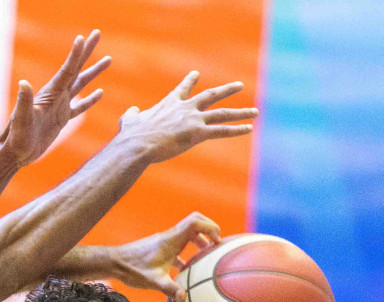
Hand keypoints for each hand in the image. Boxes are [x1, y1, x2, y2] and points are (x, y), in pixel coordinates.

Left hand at [0, 31, 109, 166]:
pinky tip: (100, 92)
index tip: (84, 37)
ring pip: (81, 84)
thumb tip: (23, 83)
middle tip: (97, 33)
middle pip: (76, 69)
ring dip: (94, 72)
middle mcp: (56, 96)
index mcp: (50, 93)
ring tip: (108, 59)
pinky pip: (80, 107)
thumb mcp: (21, 119)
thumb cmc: (16, 137)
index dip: (75, 54)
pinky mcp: (61, 120)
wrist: (14, 152)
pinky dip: (90, 100)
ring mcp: (59, 107)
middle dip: (87, 51)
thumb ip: (24, 101)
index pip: (67, 70)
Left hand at [109, 213, 221, 301]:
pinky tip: (187, 270)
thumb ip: (169, 289)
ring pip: (187, 234)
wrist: (114, 263)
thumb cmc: (132, 269)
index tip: (217, 243)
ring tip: (206, 257)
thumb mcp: (153, 281)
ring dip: (199, 242)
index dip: (211, 227)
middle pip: (195, 222)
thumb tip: (184, 298)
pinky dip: (187, 253)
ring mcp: (164, 242)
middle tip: (216, 245)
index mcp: (172, 239)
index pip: (196, 222)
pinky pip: (179, 246)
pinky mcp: (160, 249)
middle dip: (209, 230)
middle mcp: (170, 237)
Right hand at [118, 71, 257, 163]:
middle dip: (226, 90)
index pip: (183, 89)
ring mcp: (194, 120)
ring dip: (240, 112)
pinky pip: (222, 131)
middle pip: (211, 96)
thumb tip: (133, 111)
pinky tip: (249, 128)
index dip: (190, 81)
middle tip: (239, 85)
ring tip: (255, 111)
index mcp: (170, 103)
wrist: (138, 144)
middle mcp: (186, 108)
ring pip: (222, 113)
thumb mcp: (129, 121)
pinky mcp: (198, 133)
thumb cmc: (131, 135)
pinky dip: (236, 129)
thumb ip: (133, 114)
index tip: (196, 74)